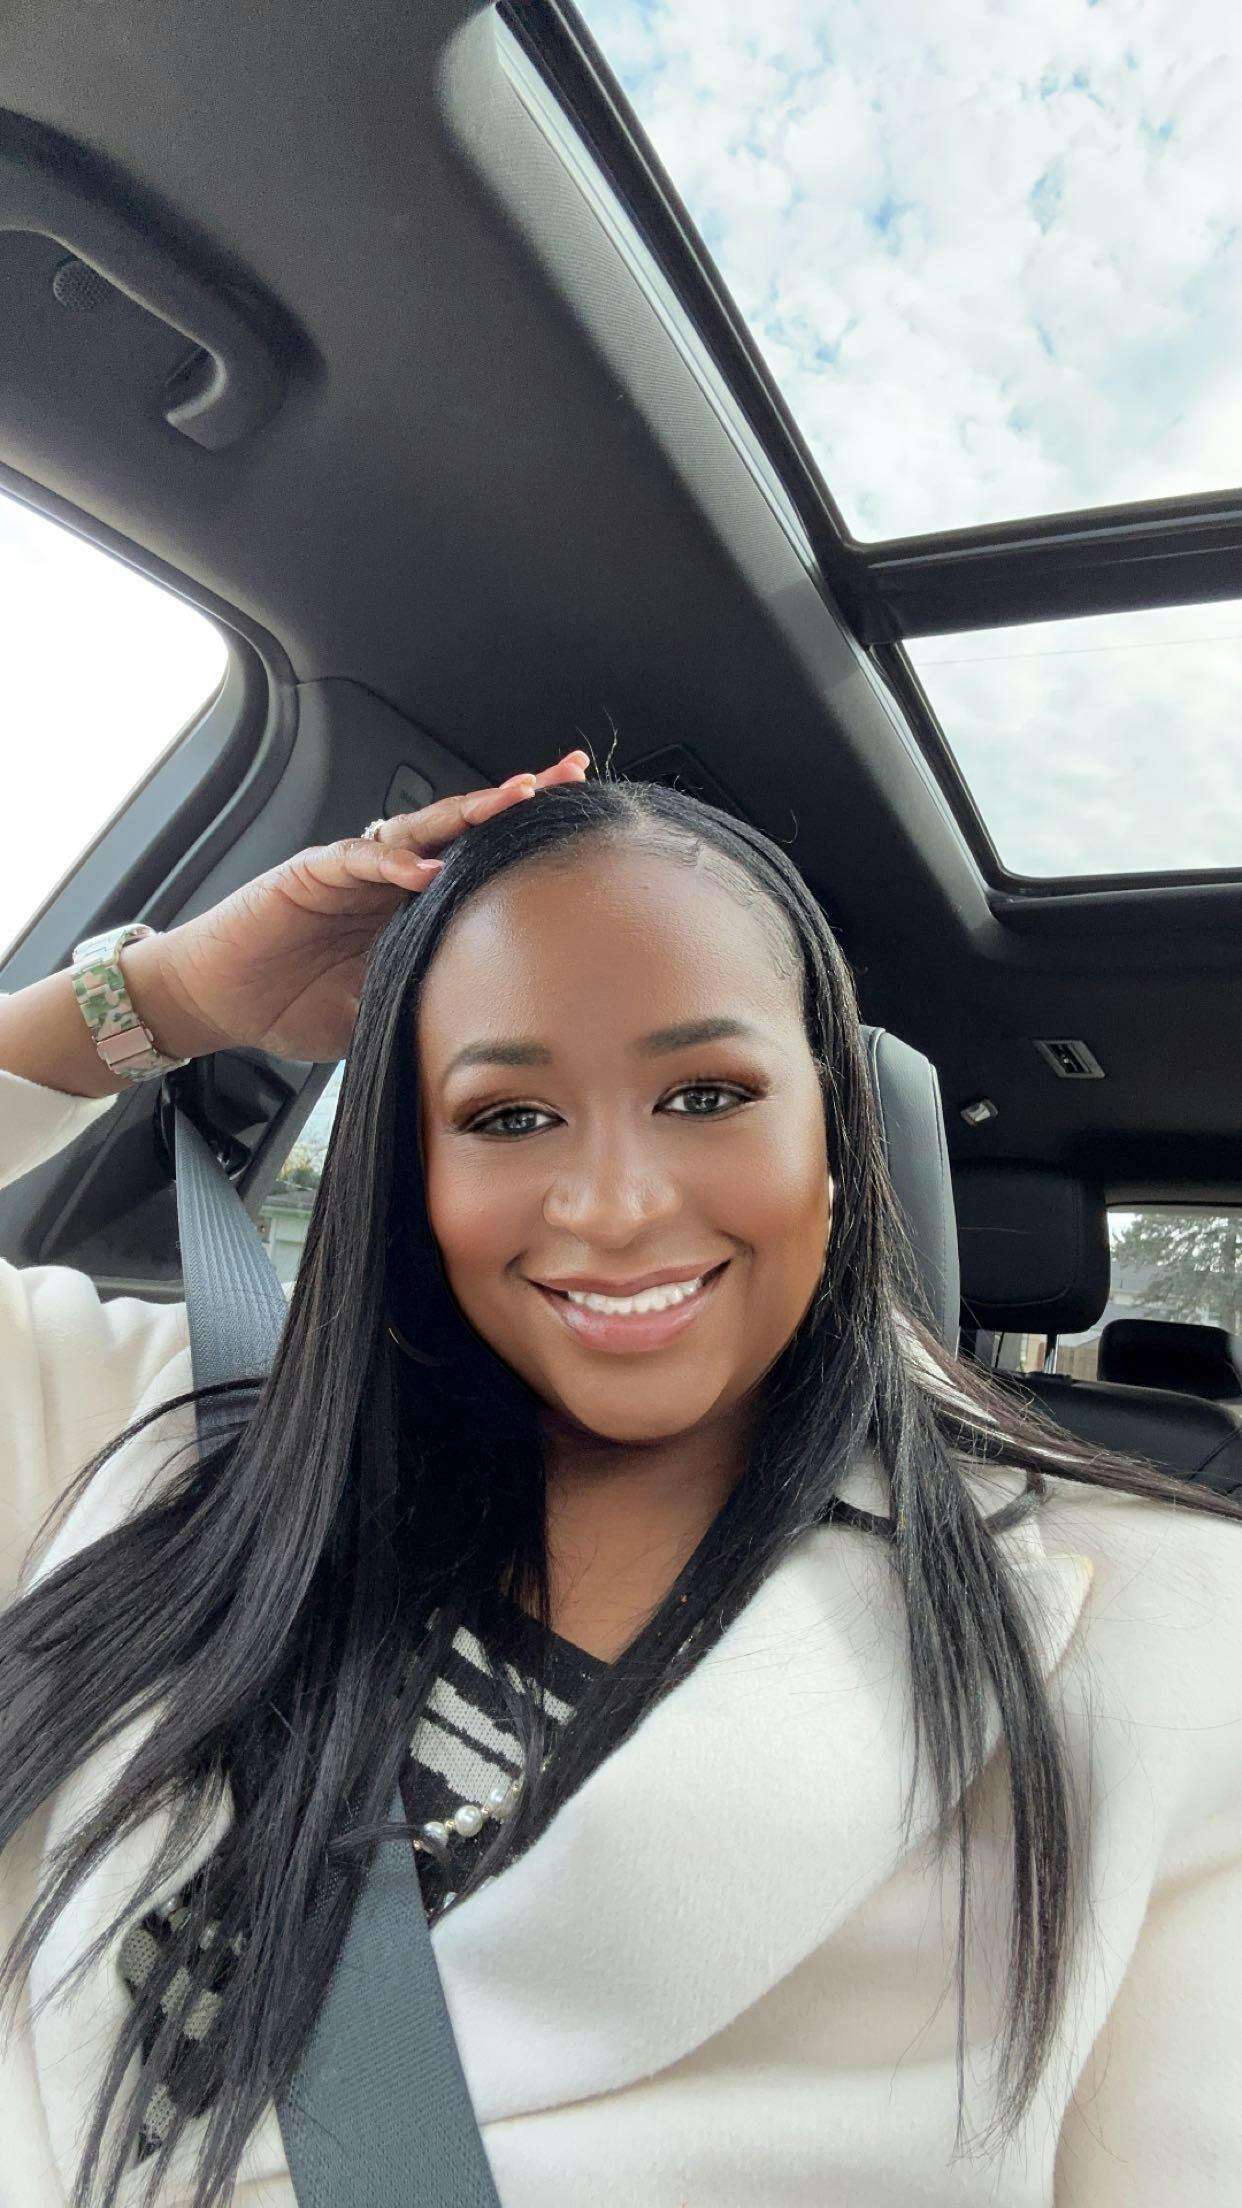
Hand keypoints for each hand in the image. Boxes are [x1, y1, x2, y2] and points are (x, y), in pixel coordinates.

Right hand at [126, 752, 589, 1062]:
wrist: (219, 1001)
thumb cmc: (297, 1005)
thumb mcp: (385, 1012)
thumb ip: (433, 1002)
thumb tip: (500, 1030)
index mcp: (416, 905)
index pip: (484, 861)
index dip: (530, 842)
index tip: (586, 822)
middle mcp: (392, 875)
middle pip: (465, 826)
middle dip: (517, 799)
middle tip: (568, 774)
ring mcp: (354, 868)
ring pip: (420, 828)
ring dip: (468, 812)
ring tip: (515, 799)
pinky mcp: (311, 873)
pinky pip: (357, 858)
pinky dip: (390, 862)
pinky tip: (425, 867)